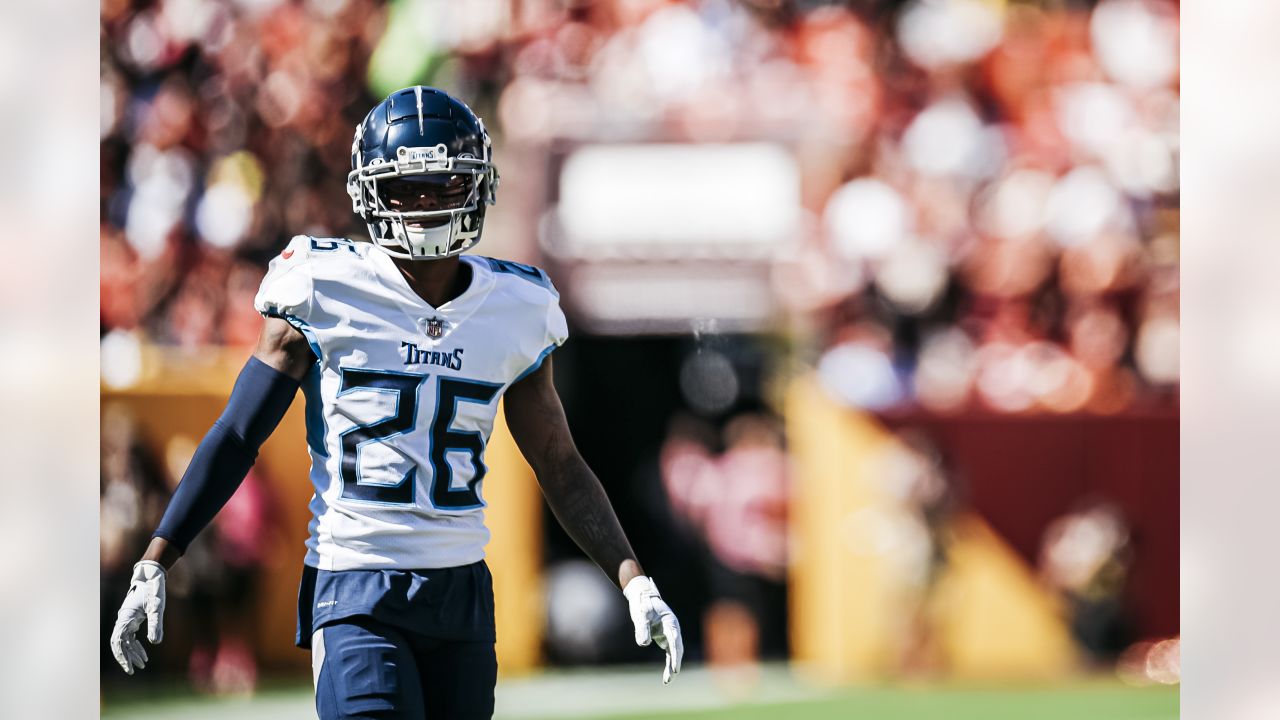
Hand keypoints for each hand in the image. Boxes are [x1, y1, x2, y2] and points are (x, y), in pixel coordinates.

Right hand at [110, 560, 166, 674]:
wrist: (152, 575)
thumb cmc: (153, 590)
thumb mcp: (156, 607)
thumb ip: (155, 623)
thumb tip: (155, 642)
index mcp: (125, 619)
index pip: (118, 643)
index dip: (122, 656)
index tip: (129, 668)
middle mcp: (123, 620)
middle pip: (119, 644)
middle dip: (126, 658)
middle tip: (134, 670)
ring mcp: (127, 620)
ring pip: (125, 641)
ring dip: (132, 653)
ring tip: (143, 664)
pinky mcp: (132, 619)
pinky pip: (130, 636)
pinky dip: (136, 646)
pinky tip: (144, 653)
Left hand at [624, 576, 683, 683]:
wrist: (642, 596)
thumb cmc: (642, 604)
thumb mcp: (640, 615)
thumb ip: (642, 628)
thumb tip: (643, 644)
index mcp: (670, 621)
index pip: (674, 639)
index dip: (675, 653)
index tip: (675, 665)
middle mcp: (673, 628)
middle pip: (677, 647)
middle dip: (675, 662)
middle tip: (672, 675)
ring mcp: (669, 633)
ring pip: (674, 652)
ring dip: (672, 665)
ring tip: (667, 680)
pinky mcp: (665, 638)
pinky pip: (669, 652)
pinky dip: (668, 663)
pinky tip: (667, 675)